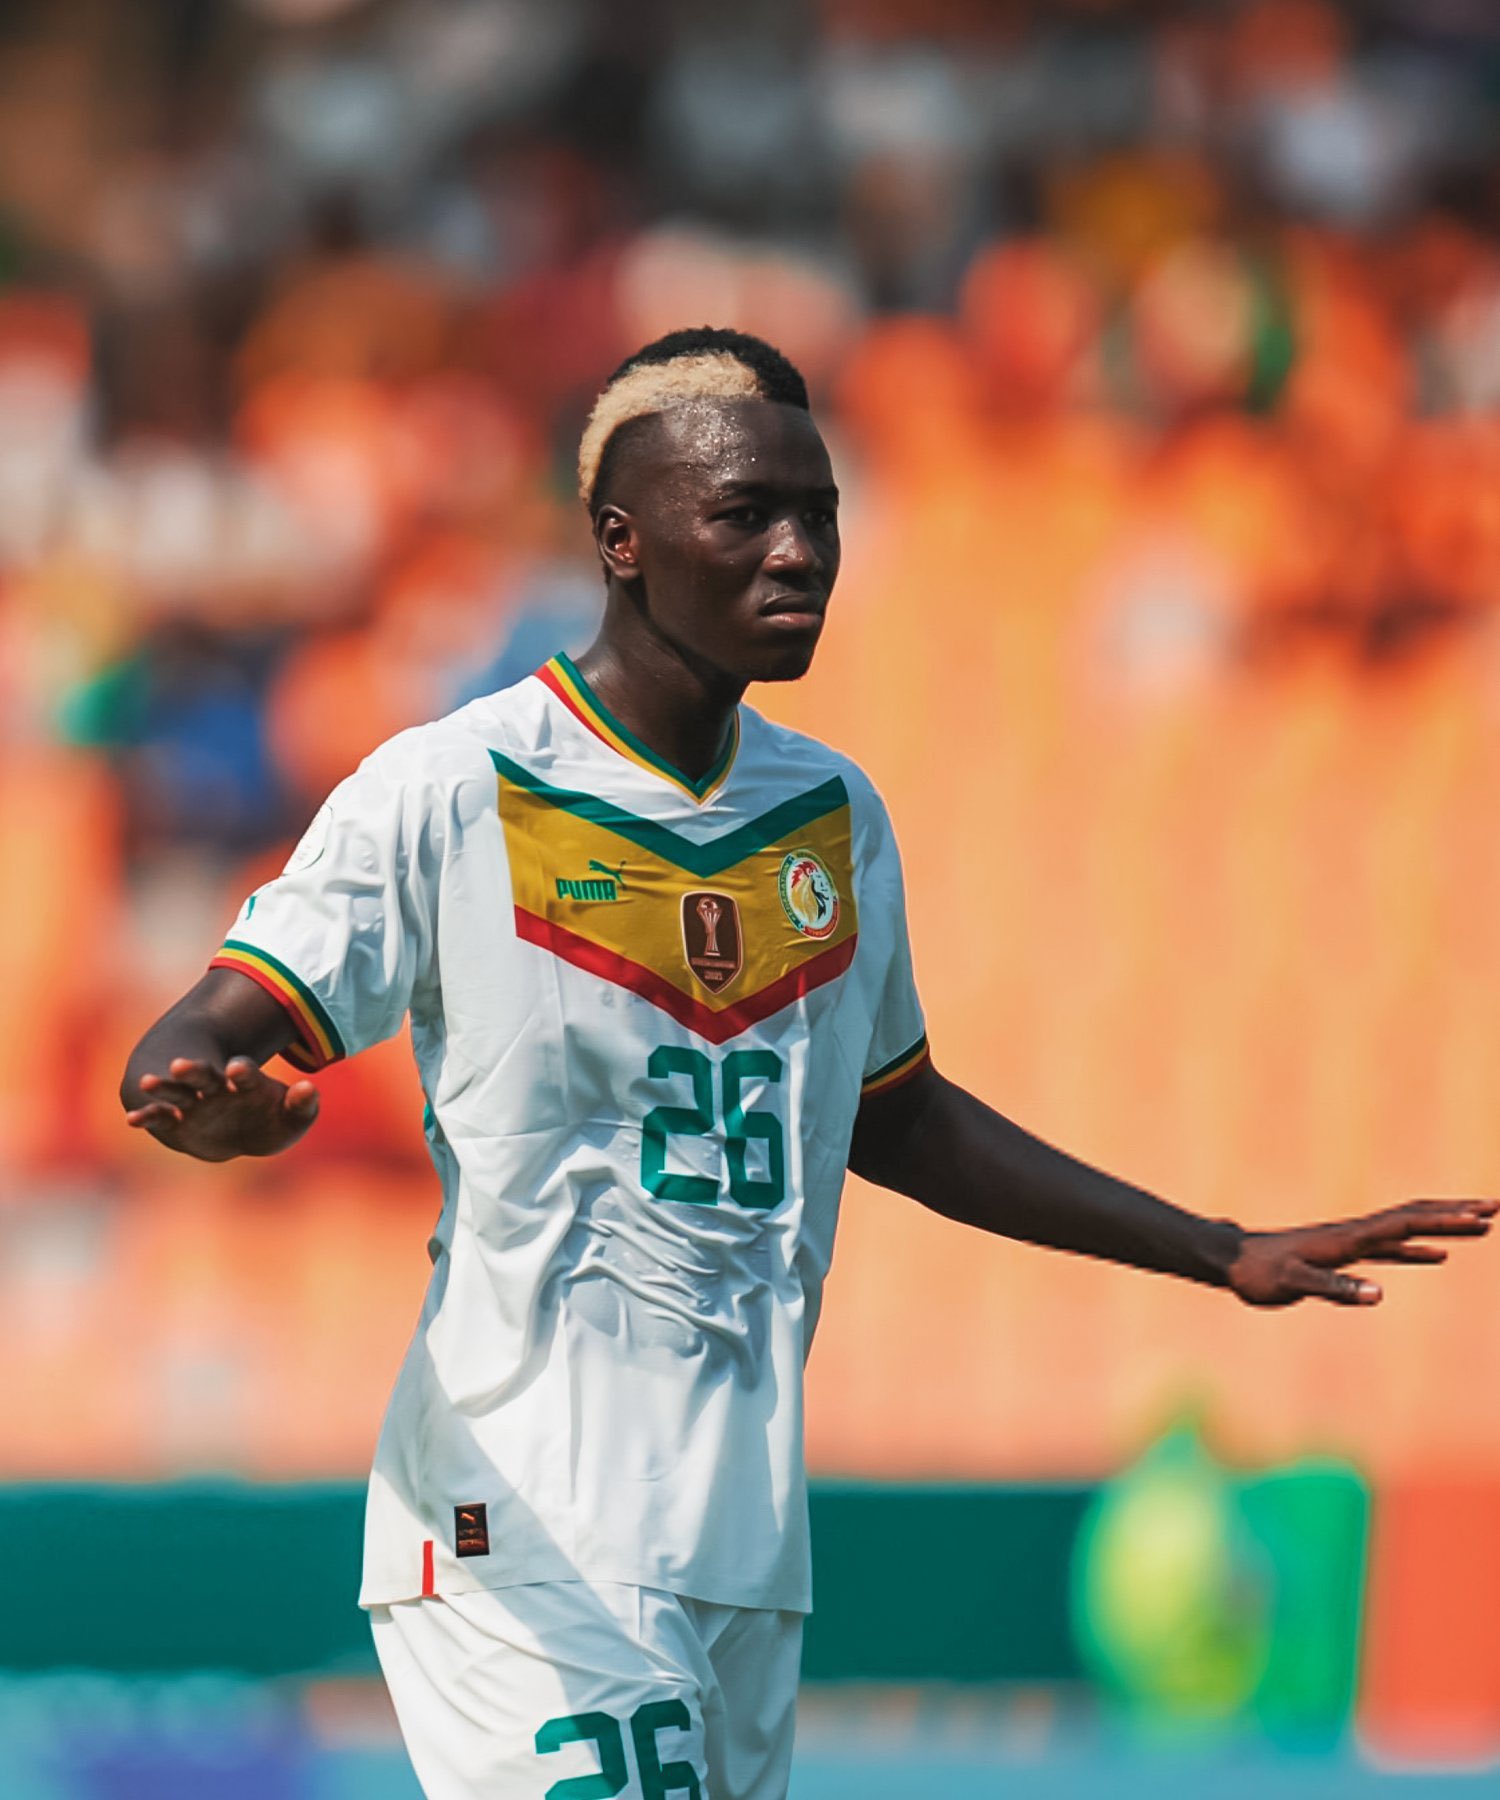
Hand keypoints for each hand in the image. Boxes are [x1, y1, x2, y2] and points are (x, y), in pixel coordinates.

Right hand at [125, 1056, 318, 1160]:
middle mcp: (217, 1087)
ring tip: (147, 1082)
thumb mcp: (293, 1118)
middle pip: (204, 1075)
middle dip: (193, 1070)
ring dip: (163, 1088)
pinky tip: (133, 1120)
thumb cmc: (272, 1121)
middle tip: (179, 1064)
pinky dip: (149, 1118)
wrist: (246, 1132)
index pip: (243, 1070)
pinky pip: (162, 1118)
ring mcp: (196, 1103)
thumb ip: (303, 1105)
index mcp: (246, 1081)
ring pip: (177, 1093)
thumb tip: (309, 1088)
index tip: (235, 1067)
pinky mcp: (180, 1122)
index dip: (241, 1069)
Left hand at [1227, 1199, 1495, 1306]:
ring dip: (1445, 1225)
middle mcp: (1354, 1234)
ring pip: (1408, 1229)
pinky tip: (1437, 1255)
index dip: (1444, 1221)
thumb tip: (1379, 1295)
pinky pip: (1392, 1249)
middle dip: (1456, 1211)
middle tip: (1498, 1206)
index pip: (1405, 1226)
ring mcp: (1352, 1243)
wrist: (1232, 1261)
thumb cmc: (1259, 1274)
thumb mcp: (1292, 1285)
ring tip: (1483, 1223)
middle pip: (1415, 1216)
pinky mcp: (1344, 1256)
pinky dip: (1419, 1249)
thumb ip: (1333, 1288)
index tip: (1481, 1216)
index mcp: (1348, 1239)